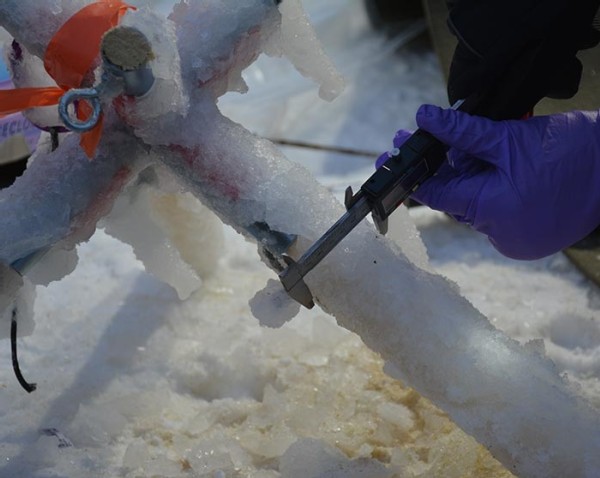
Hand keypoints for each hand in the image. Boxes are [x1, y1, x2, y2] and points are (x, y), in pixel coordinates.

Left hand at [388, 105, 599, 259]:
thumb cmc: (575, 153)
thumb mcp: (510, 138)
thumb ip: (462, 133)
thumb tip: (426, 118)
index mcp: (491, 211)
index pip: (436, 193)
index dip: (413, 172)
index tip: (392, 156)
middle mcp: (499, 233)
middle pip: (457, 197)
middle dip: (446, 167)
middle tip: (428, 139)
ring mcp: (515, 239)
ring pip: (478, 203)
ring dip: (472, 175)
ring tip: (476, 147)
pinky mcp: (529, 236)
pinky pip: (498, 211)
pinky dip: (493, 188)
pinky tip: (494, 165)